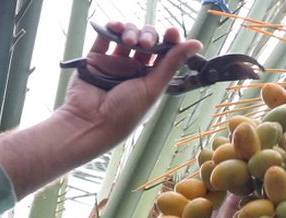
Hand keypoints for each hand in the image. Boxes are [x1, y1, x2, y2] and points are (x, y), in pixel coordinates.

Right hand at [0, 22, 200, 197]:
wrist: (90, 123)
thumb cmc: (123, 115)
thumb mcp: (152, 89)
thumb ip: (172, 63)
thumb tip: (195, 44)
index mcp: (150, 79)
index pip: (164, 53)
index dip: (169, 40)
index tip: (171, 33)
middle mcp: (133, 70)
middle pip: (146, 40)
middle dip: (148, 35)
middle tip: (145, 44)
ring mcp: (114, 63)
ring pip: (127, 36)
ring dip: (130, 31)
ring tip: (128, 39)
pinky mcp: (95, 59)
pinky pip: (104, 37)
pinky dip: (110, 28)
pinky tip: (114, 27)